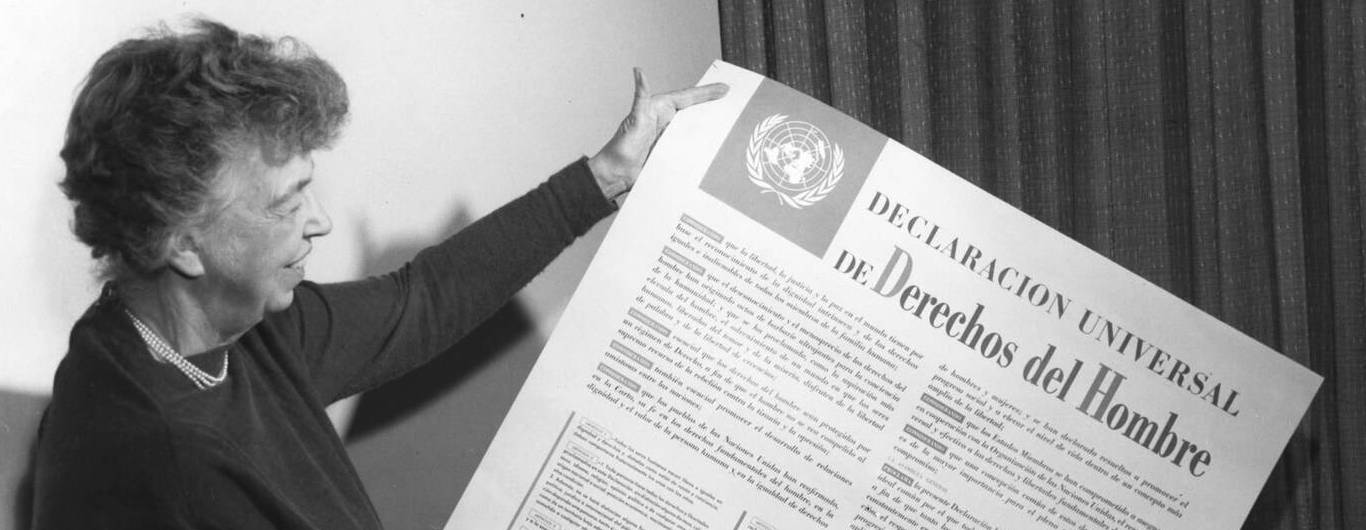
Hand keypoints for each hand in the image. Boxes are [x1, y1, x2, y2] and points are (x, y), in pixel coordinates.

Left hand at [588, 68, 727, 201]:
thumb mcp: (635, 118)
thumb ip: (640, 95)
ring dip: (712, 126)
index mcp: (660, 108)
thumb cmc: (621, 146)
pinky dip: (703, 145)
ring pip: (695, 129)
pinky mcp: (672, 152)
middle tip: (736, 101)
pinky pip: (691, 146)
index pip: (688, 97)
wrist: (617, 174)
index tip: (725, 88)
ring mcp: (670, 137)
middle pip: (695, 111)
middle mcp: (667, 121)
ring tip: (732, 122)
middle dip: (714, 106)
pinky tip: (716, 146)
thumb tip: (638, 71)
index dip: (707, 92)